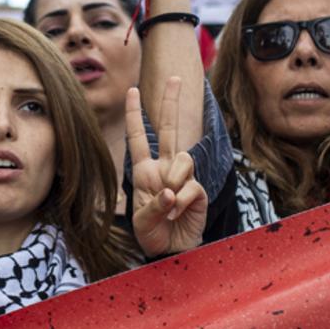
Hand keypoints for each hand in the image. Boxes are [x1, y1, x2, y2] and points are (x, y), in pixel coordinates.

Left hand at [127, 77, 206, 257]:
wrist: (170, 251)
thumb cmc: (151, 234)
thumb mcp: (142, 221)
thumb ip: (154, 205)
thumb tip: (171, 191)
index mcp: (145, 171)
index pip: (139, 138)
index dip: (134, 115)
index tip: (132, 90)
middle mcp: (164, 168)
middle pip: (170, 129)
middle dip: (171, 102)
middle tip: (174, 77)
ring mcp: (182, 178)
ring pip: (184, 159)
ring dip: (175, 180)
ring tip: (169, 205)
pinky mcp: (197, 191)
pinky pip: (192, 186)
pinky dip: (182, 202)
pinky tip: (177, 214)